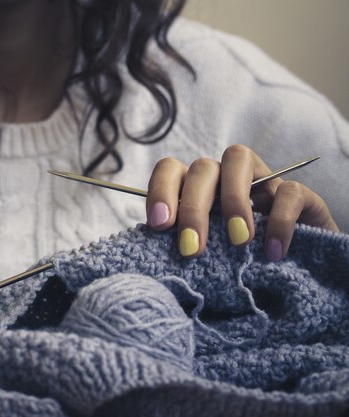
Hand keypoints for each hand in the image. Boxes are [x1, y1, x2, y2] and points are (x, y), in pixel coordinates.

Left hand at [145, 144, 338, 259]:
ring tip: (238, 241)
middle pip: (202, 167)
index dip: (160, 191)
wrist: (297, 273)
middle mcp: (224, 176)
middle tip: (192, 250)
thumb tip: (154, 253)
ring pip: (238, 157)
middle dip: (193, 208)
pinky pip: (288, 191)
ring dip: (232, 199)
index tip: (159, 225)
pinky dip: (279, 220)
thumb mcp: (207, 255)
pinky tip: (272, 252)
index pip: (170, 170)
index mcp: (195, 188)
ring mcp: (261, 179)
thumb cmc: (237, 265)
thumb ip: (184, 245)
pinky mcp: (297, 194)